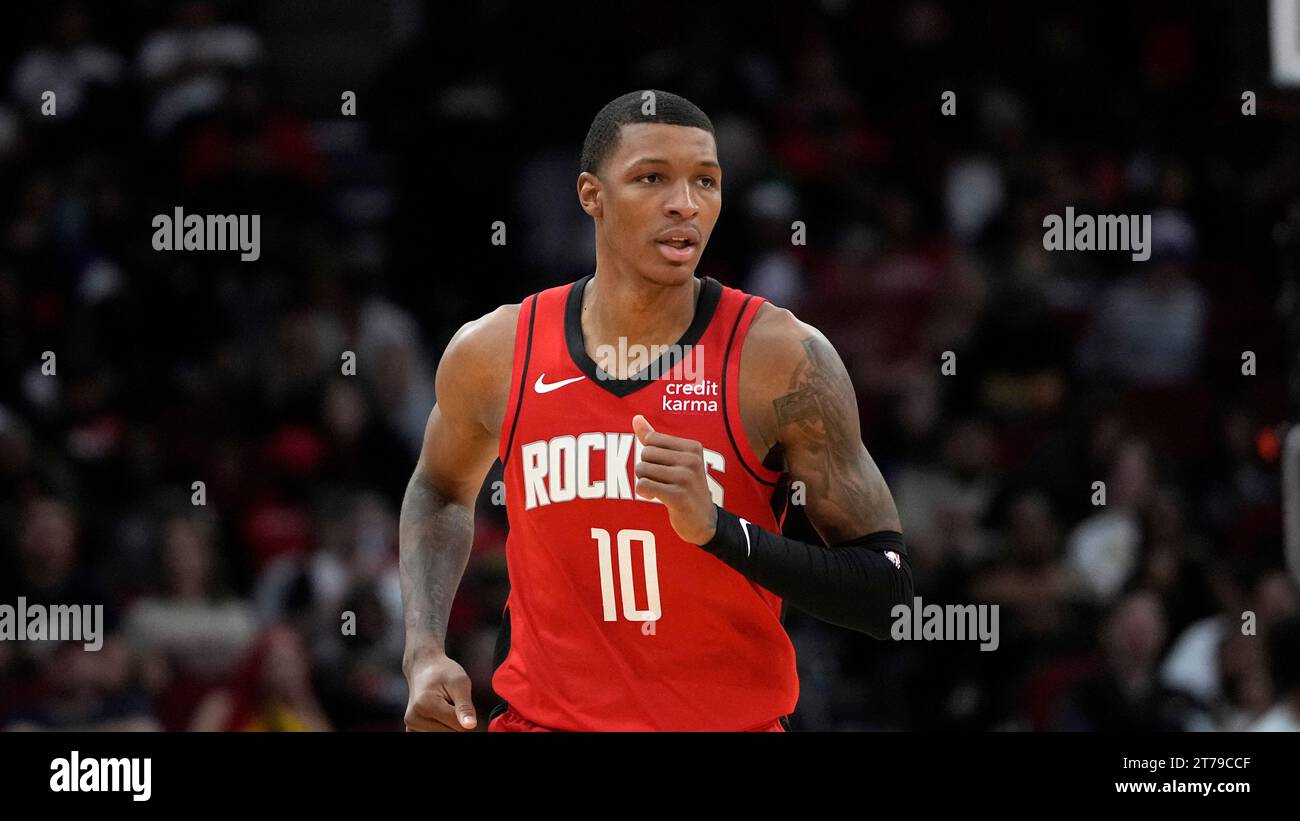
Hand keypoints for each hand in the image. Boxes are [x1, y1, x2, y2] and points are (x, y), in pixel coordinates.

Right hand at [403, 651, 477, 731]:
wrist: (424, 667)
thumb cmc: (443, 672)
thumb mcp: (460, 682)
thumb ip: (465, 706)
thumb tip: (471, 726)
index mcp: (426, 706)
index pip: (459, 726)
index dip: (466, 715)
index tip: (460, 700)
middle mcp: (414, 718)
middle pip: (451, 733)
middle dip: (456, 719)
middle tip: (450, 701)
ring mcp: (411, 726)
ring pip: (444, 735)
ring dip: (449, 724)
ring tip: (443, 706)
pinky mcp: (411, 730)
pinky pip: (434, 736)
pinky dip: (440, 728)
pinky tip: (437, 714)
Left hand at [632, 414, 717, 544]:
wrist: (704, 521)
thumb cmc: (686, 487)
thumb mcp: (675, 460)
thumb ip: (654, 438)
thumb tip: (636, 418)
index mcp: (693, 447)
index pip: (652, 440)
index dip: (650, 456)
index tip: (663, 467)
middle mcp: (691, 460)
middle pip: (645, 454)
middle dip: (645, 469)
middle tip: (661, 481)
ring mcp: (685, 478)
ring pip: (642, 470)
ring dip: (644, 481)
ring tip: (660, 489)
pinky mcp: (677, 496)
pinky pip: (643, 485)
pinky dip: (643, 492)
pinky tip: (654, 497)